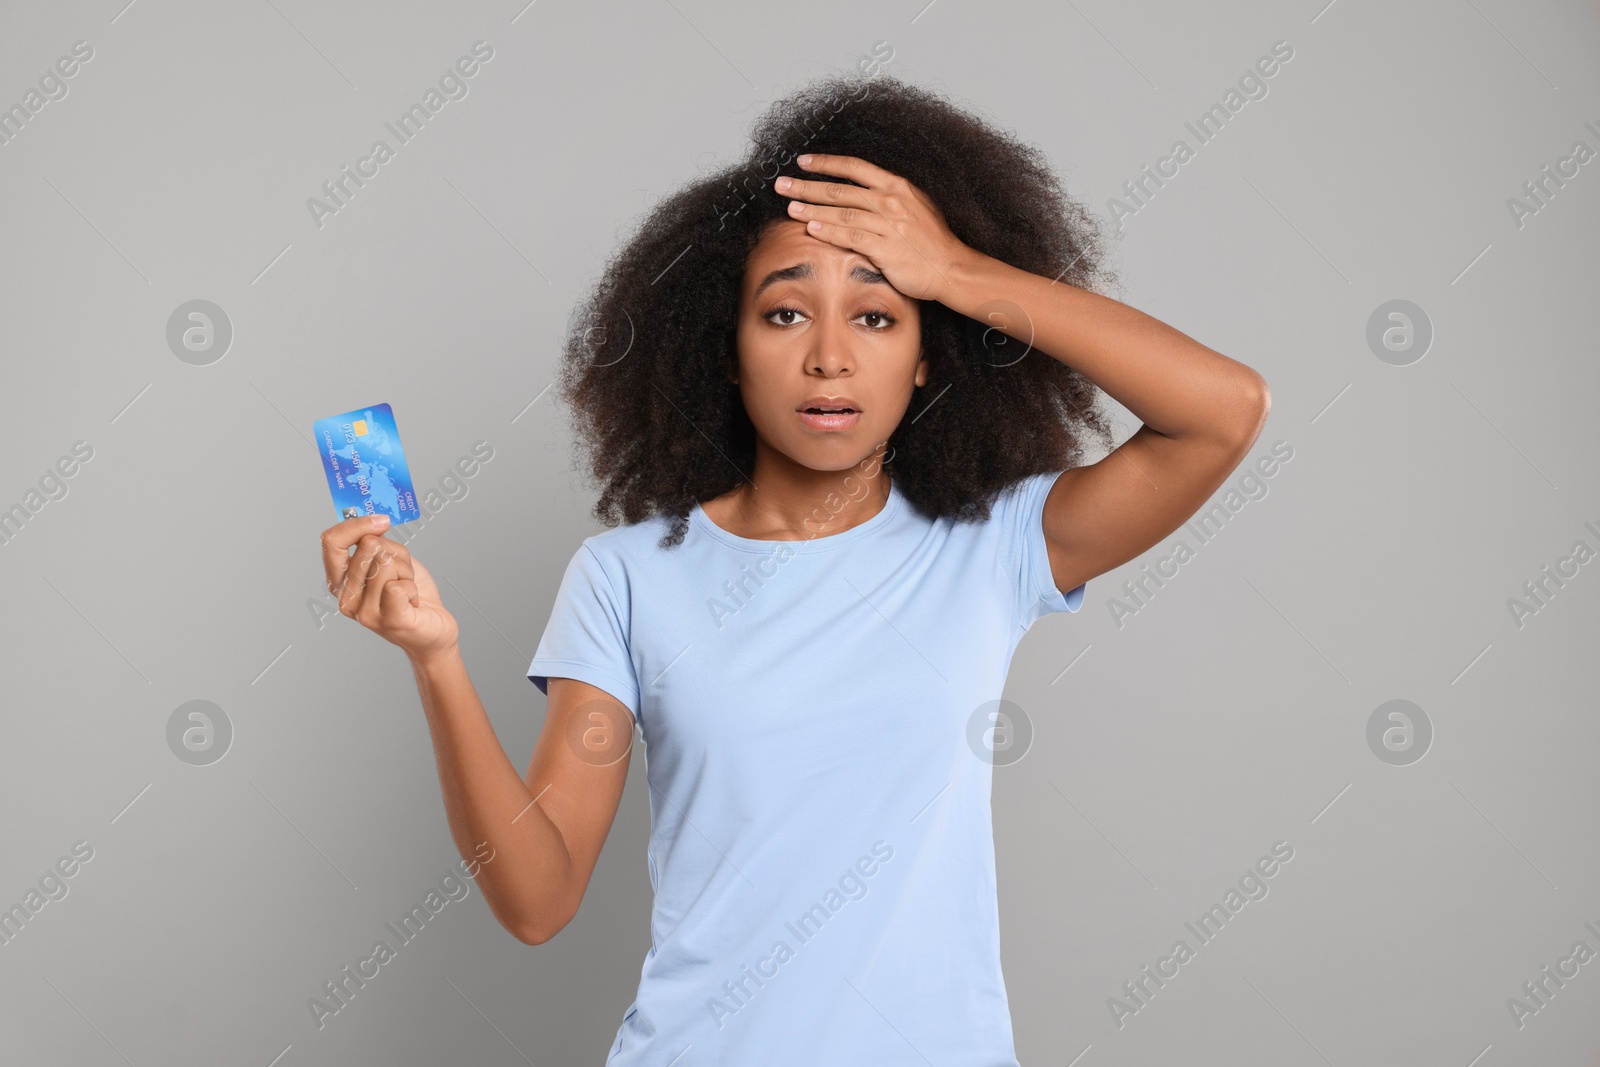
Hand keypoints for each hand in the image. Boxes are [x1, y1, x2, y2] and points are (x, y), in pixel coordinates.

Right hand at [319, 515, 458, 663]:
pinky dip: (412, 586)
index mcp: (340, 581)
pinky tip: (412, 600)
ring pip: (386, 562)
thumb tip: (374, 523)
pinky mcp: (389, 621)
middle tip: (401, 574)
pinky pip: (398, 585)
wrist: (432, 631)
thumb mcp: (390, 562)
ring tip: (407, 588)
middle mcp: (346, 598)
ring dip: (406, 570)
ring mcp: (365, 612)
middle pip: (368, 546)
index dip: (356, 525)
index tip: (381, 522)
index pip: (331, 542)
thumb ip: (376, 545)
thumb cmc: (409, 596)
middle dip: (394, 552)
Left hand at [775, 153, 972, 302]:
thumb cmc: (933, 242)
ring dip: (812, 208)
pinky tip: (810, 228)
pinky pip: (850, 237)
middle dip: (807, 185)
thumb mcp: (916, 207)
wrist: (952, 268)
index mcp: (898, 186)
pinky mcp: (885, 248)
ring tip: (789, 206)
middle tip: (782, 184)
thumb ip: (888, 198)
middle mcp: (891, 201)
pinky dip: (829, 231)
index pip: (854, 168)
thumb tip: (863, 193)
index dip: (826, 163)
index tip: (803, 162)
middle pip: (841, 189)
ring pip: (841, 212)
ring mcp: (888, 224)